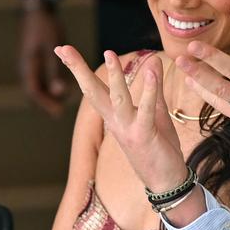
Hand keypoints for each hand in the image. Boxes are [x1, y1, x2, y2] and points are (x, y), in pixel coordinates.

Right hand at [19, 0, 69, 117]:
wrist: (37, 11)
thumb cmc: (46, 28)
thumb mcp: (52, 48)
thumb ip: (56, 69)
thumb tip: (60, 92)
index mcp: (29, 66)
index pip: (34, 91)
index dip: (45, 103)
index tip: (57, 112)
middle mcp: (27, 66)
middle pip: (34, 90)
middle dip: (46, 102)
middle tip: (58, 112)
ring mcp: (30, 63)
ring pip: (37, 83)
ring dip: (48, 93)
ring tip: (60, 102)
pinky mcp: (35, 58)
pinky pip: (40, 75)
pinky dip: (49, 83)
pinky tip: (61, 85)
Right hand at [54, 46, 187, 192]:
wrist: (167, 181)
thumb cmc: (159, 147)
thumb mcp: (156, 112)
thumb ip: (153, 87)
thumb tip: (152, 59)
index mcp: (115, 117)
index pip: (93, 89)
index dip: (78, 69)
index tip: (62, 49)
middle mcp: (116, 122)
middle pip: (93, 92)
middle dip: (78, 70)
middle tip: (62, 48)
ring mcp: (128, 130)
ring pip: (118, 99)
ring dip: (114, 76)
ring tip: (109, 53)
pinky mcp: (144, 135)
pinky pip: (146, 110)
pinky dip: (149, 91)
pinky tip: (151, 71)